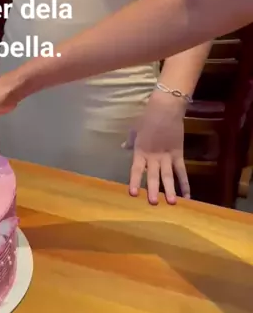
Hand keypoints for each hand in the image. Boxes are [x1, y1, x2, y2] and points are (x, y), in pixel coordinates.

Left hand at [126, 90, 189, 204]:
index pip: (135, 169)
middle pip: (152, 175)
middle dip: (152, 189)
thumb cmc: (148, 118)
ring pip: (168, 176)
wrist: (166, 109)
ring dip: (169, 189)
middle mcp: (153, 157)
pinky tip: (188, 196)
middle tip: (152, 203)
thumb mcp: (135, 129)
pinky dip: (185, 183)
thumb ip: (131, 140)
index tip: (132, 194)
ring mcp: (167, 157)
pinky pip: (182, 171)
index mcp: (140, 151)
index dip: (134, 181)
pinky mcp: (178, 154)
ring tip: (171, 203)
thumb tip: (123, 147)